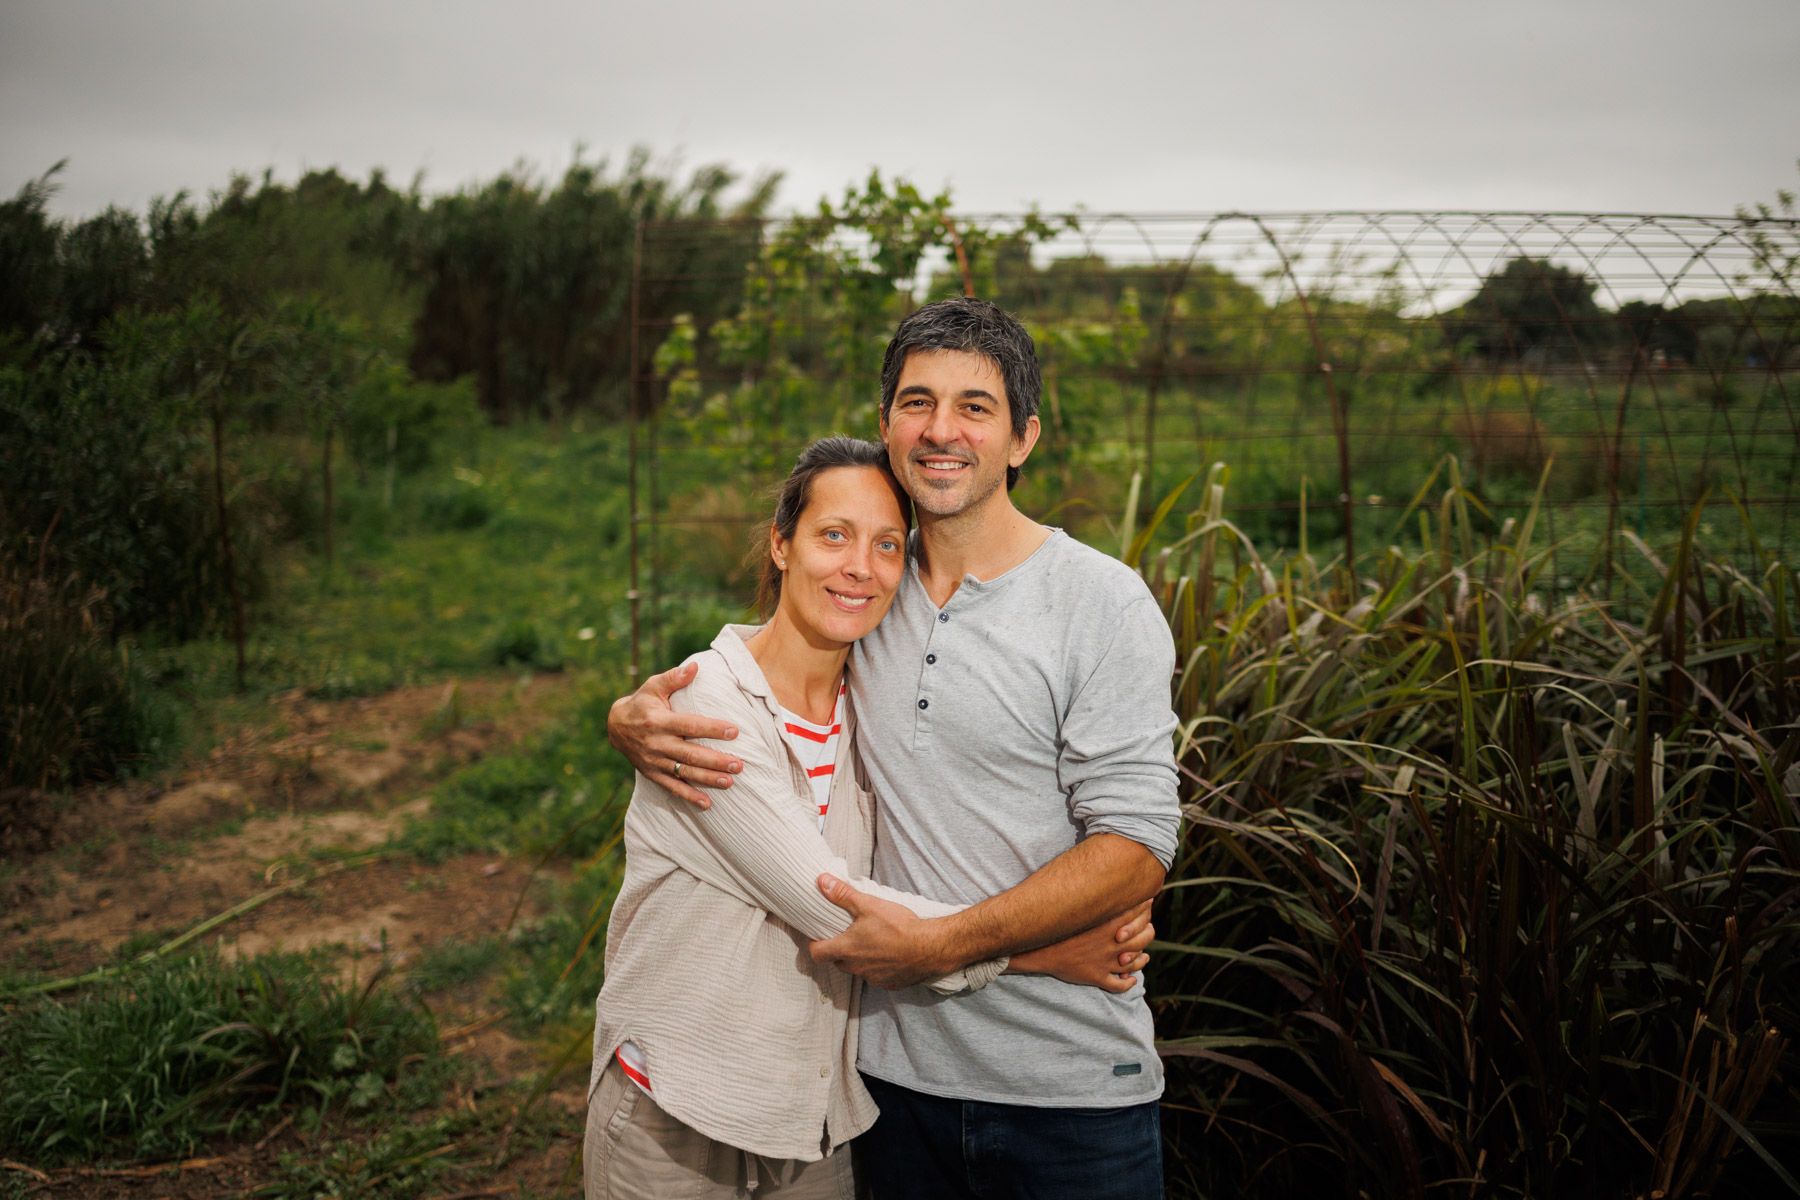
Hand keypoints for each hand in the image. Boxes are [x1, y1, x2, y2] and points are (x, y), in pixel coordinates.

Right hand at [606, 662, 741, 808]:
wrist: (615, 726)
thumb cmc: (641, 703)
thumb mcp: (653, 686)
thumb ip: (674, 678)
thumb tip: (696, 666)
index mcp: (659, 721)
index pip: (690, 726)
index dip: (712, 728)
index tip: (734, 731)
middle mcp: (657, 743)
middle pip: (690, 754)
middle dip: (716, 760)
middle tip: (739, 764)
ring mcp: (654, 761)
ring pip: (684, 772)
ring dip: (708, 779)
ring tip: (730, 781)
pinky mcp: (652, 773)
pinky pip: (672, 787)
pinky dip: (689, 796)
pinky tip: (707, 804)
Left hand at [808, 874, 947, 989]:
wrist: (930, 948)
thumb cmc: (898, 926)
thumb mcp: (869, 905)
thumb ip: (843, 895)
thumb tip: (822, 881)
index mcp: (847, 949)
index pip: (817, 954)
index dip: (814, 945)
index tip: (818, 937)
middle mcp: (856, 968)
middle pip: (837, 962)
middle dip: (839, 950)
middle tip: (847, 935)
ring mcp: (873, 978)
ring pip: (858, 969)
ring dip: (860, 959)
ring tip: (872, 942)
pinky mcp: (889, 984)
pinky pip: (877, 976)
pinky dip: (878, 967)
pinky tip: (889, 954)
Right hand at [1007, 899, 1152, 992]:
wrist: (1035, 947)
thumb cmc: (1054, 923)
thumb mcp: (1075, 904)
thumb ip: (1092, 892)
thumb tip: (1100, 874)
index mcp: (1107, 923)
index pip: (1137, 914)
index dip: (1145, 909)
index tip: (1147, 905)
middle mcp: (1110, 942)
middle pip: (1142, 938)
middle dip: (1147, 933)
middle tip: (1148, 930)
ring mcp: (1104, 961)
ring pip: (1134, 963)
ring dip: (1142, 959)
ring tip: (1144, 957)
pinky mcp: (1096, 976)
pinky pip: (1118, 985)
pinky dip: (1127, 983)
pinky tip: (1129, 979)